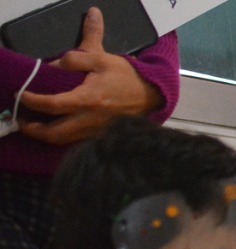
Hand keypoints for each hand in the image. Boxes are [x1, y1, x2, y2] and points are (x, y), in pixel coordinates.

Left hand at [18, 7, 163, 145]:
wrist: (152, 95)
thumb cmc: (127, 77)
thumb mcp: (101, 58)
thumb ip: (74, 58)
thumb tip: (54, 65)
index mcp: (88, 100)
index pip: (53, 105)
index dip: (33, 101)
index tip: (22, 95)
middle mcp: (91, 120)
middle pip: (55, 133)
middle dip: (35, 130)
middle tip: (23, 122)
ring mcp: (97, 131)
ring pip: (66, 141)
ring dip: (48, 136)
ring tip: (37, 128)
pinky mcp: (103, 136)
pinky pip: (78, 142)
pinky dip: (64, 137)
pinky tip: (60, 129)